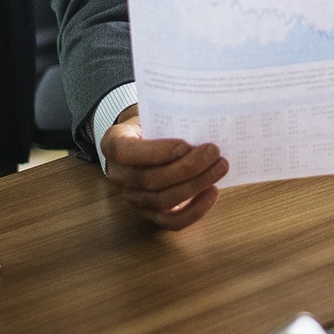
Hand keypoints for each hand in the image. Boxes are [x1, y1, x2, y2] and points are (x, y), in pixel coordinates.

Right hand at [101, 106, 229, 229]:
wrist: (143, 139)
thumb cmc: (152, 123)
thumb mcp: (153, 112)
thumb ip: (170, 116)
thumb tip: (204, 117)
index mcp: (113, 144)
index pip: (127, 153)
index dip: (157, 152)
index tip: (186, 144)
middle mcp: (118, 175)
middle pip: (150, 180)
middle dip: (187, 168)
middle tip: (214, 153)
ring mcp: (132, 197)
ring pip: (162, 201)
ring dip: (196, 185)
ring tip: (220, 168)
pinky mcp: (150, 213)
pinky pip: (171, 221)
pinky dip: (195, 211)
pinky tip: (213, 192)